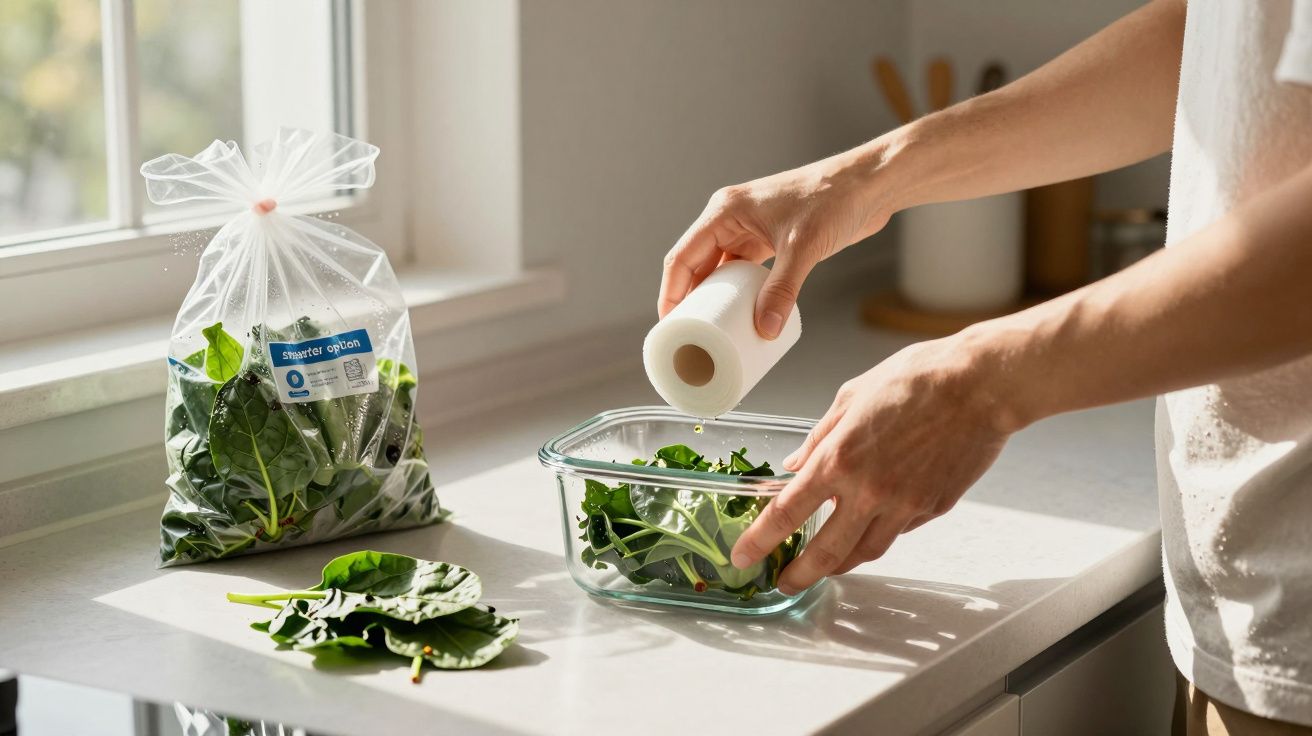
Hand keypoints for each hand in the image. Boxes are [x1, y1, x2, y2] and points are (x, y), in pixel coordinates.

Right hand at [659, 151, 891, 338]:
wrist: (869, 185)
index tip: (670, 326)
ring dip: (715, 299)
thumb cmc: (834, 199)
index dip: (671, 294)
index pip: (682, 257)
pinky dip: (739, 295)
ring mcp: (749, 230)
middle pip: (696, 266)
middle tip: (688, 337)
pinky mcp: (769, 241)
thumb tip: (766, 330)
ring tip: (712, 333)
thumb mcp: (804, 247)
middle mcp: (730, 219)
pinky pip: (743, 273)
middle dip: (690, 301)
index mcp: (725, 211)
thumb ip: (783, 289)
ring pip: (719, 271)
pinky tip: (741, 316)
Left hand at [730, 331, 1021, 593]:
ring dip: (840, 564)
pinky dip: (879, 532)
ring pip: (865, 552)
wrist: (980, 385)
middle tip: (783, 582)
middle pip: (825, 552)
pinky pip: (899, 531)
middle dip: (798, 574)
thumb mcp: (851, 396)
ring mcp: (904, 504)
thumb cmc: (917, 379)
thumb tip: (795, 465)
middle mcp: (869, 490)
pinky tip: (872, 523)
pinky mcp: (933, 508)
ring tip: (825, 565)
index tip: (743, 555)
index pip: (787, 512)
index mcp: (840, 459)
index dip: (760, 540)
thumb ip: (819, 436)